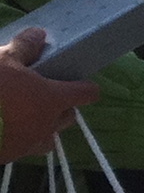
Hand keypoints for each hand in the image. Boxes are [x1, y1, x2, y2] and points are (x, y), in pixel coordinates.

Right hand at [0, 30, 100, 164]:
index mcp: (52, 99)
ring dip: (44, 128)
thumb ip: (24, 48)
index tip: (81, 83)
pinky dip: (21, 139)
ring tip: (26, 116)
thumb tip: (39, 35)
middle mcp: (47, 124)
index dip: (86, 88)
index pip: (86, 93)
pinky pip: (24, 148)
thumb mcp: (4, 60)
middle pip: (69, 117)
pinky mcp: (9, 157)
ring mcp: (28, 145)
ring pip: (49, 139)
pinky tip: (5, 128)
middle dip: (63, 108)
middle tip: (45, 97)